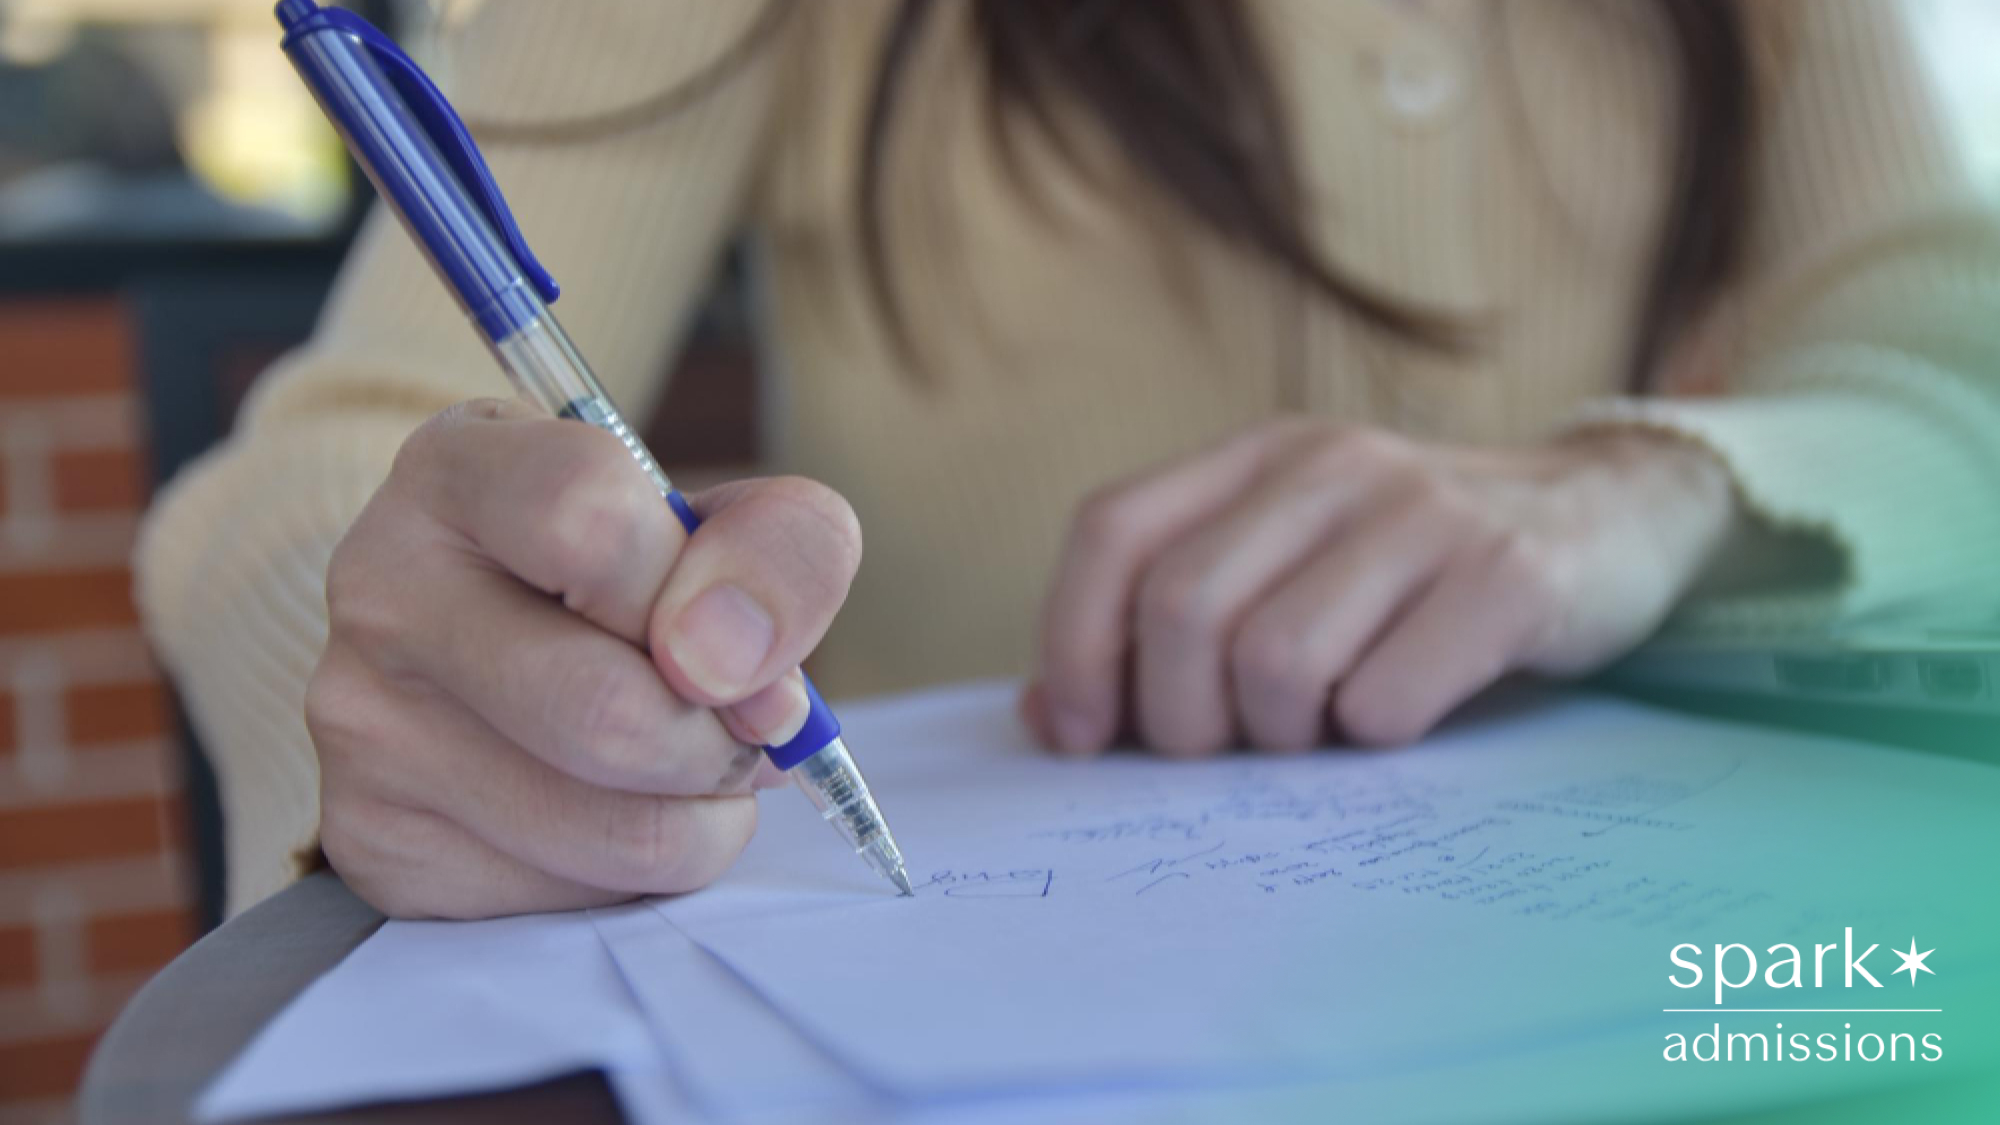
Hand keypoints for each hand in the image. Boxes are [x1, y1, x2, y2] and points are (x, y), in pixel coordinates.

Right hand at [307, 398, 861, 918]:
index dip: (707, 596)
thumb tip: (761, 695)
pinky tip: (615, 805)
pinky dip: (645, 869)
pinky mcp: (380, 849)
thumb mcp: (711, 515)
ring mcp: (364, 729)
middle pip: (607, 714)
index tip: (747, 647)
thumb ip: (780, 554)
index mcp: (457, 470)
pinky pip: (582, 898)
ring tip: (689, 761)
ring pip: (618, 831)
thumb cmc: (620, 569)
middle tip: (745, 724)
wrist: (484, 642)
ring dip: (705, 813)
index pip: (588, 522)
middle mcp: (382, 590)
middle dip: (723, 739)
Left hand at [1025, 419, 1738, 754]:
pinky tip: (1401, 718)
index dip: (1074, 643)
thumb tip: (1045, 719)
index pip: (1113, 531)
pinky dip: (1373, 742)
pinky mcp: (1508, 575)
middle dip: (1178, 718)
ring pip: (1277, 662)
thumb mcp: (1289, 569)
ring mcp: (1424, 513)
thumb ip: (1164, 630)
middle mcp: (1331, 465)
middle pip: (1183, 609)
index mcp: (1258, 457)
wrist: (1609, 514)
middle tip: (1224, 752)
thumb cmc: (1412, 574)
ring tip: (1320, 732)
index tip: (1080, 734)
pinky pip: (1385, 702)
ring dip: (1281, 737)